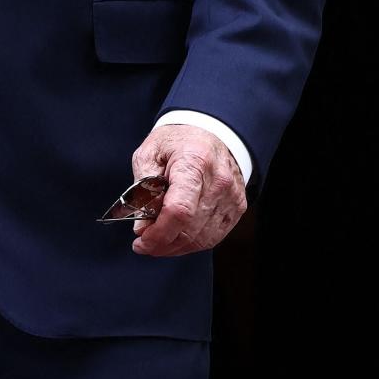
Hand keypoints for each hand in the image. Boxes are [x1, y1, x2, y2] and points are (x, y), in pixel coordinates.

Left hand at [128, 123, 246, 257]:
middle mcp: (218, 181)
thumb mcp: (149, 153)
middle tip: (144, 243)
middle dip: (162, 243)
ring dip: (176, 247)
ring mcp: (231, 196)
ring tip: (157, 241)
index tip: (141, 240)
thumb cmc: (178, 141)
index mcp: (194, 162)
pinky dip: (192, 243)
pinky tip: (176, 238)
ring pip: (202, 239)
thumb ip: (143, 189)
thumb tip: (142, 227)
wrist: (211, 131)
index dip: (159, 233)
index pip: (179, 210)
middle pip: (190, 229)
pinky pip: (213, 237)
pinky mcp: (237, 207)